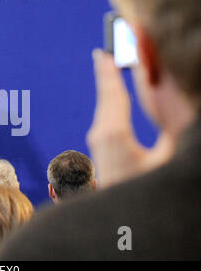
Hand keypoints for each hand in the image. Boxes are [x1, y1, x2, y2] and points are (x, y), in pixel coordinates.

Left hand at [86, 49, 173, 187]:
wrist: (115, 219)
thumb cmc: (143, 192)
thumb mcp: (167, 159)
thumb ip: (171, 129)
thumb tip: (173, 103)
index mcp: (115, 134)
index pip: (114, 94)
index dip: (110, 72)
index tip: (103, 52)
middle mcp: (100, 135)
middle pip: (105, 97)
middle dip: (107, 73)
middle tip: (105, 51)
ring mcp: (96, 142)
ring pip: (103, 106)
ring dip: (108, 86)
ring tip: (108, 65)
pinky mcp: (98, 149)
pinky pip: (103, 116)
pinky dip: (109, 100)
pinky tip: (112, 96)